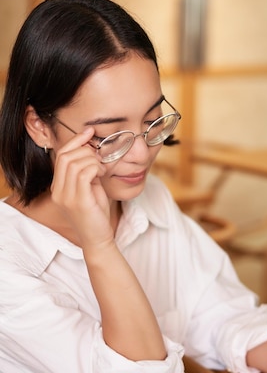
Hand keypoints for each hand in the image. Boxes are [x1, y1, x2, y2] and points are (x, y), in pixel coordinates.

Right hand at [50, 127, 112, 247]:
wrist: (98, 240)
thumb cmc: (96, 214)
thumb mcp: (91, 189)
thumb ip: (89, 172)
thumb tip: (97, 151)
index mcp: (58, 187)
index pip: (61, 155)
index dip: (76, 141)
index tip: (90, 132)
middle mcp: (58, 191)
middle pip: (67, 156)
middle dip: (86, 150)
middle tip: (100, 157)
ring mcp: (66, 196)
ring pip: (76, 163)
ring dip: (93, 160)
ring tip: (103, 169)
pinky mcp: (79, 201)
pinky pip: (84, 173)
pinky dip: (96, 168)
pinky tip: (103, 175)